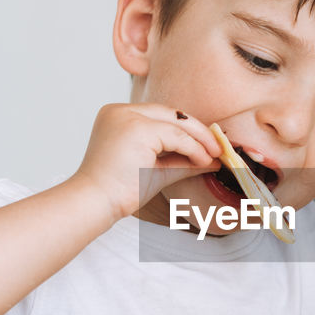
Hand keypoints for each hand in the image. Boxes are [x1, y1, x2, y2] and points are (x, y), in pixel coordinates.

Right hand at [70, 103, 221, 221]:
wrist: (95, 203)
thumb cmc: (119, 191)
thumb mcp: (156, 170)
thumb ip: (182, 161)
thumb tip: (212, 159)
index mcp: (118, 116)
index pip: (161, 116)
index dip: (187, 130)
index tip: (208, 145)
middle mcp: (120, 111)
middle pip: (170, 113)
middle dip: (198, 131)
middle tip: (218, 148)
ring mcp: (126, 116)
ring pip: (176, 122)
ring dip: (200, 139)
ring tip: (215, 156)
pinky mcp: (137, 128)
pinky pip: (176, 135)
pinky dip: (193, 148)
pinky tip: (203, 161)